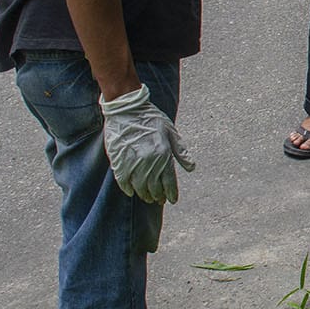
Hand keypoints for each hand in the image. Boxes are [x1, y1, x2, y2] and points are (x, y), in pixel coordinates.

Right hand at [99, 84, 194, 204]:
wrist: (126, 108)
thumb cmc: (151, 118)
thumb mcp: (171, 131)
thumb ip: (181, 151)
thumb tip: (191, 167)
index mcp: (163, 154)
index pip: (169, 182)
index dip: (171, 194)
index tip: (172, 200)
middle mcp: (149, 161)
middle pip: (155, 188)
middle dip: (158, 196)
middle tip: (159, 200)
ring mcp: (133, 162)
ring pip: (140, 187)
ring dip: (145, 195)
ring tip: (148, 197)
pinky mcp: (118, 161)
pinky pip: (123, 182)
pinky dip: (128, 189)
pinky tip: (132, 192)